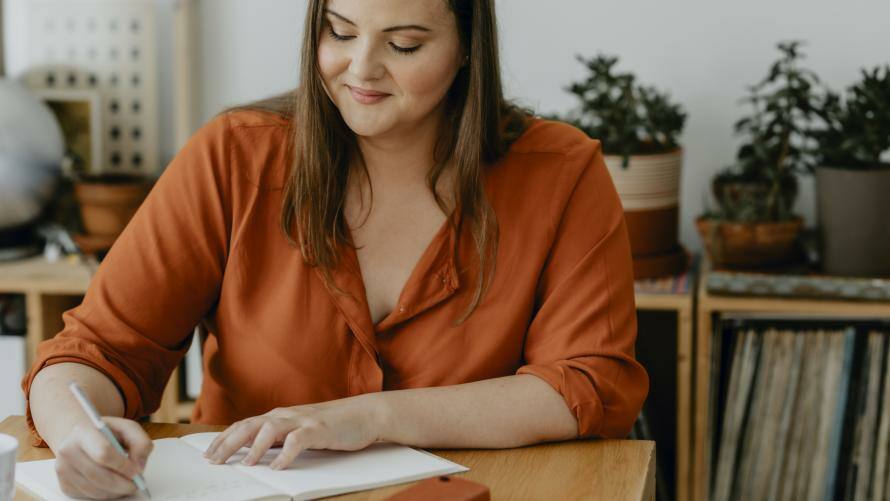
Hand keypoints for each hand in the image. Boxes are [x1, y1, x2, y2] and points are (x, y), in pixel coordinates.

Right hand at [53, 417, 152, 499]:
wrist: (81, 437)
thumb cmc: (107, 433)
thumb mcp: (128, 428)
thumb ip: (140, 443)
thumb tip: (139, 466)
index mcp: (83, 431)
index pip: (103, 452)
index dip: (122, 465)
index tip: (136, 471)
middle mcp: (68, 450)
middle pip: (97, 475)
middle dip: (121, 483)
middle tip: (136, 484)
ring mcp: (63, 469)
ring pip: (93, 489)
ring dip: (114, 491)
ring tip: (126, 484)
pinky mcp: (64, 484)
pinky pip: (87, 496)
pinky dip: (104, 494)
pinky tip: (112, 486)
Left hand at [203, 395, 385, 469]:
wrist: (365, 413)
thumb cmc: (333, 424)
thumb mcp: (301, 429)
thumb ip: (281, 436)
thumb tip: (257, 451)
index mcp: (280, 416)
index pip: (244, 425)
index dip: (224, 438)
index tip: (209, 454)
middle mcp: (287, 415)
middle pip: (250, 425)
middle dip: (229, 443)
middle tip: (214, 461)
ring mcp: (303, 420)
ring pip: (270, 429)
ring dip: (255, 447)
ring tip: (245, 464)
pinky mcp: (319, 429)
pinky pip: (298, 440)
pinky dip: (286, 454)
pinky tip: (279, 467)